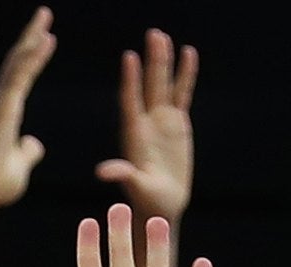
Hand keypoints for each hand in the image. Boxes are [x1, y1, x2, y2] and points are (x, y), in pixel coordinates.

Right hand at [0, 7, 55, 209]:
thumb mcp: (20, 164)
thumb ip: (27, 152)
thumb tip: (34, 145)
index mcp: (7, 113)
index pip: (23, 76)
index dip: (34, 55)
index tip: (47, 37)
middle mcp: (1, 102)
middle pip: (18, 61)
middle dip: (31, 35)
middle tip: (44, 13)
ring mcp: (1, 102)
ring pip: (18, 62)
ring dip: (32, 38)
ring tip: (45, 16)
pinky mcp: (3, 107)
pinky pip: (21, 76)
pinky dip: (33, 57)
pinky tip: (46, 40)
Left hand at [97, 29, 197, 223]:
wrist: (162, 207)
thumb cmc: (147, 201)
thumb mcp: (137, 187)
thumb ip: (123, 175)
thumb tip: (102, 172)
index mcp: (135, 135)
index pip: (131, 101)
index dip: (131, 80)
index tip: (129, 57)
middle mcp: (146, 122)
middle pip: (149, 85)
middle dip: (151, 61)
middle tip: (152, 34)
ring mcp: (161, 121)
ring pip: (164, 85)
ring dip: (164, 62)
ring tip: (163, 37)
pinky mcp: (177, 125)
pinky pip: (182, 94)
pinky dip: (185, 75)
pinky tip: (188, 54)